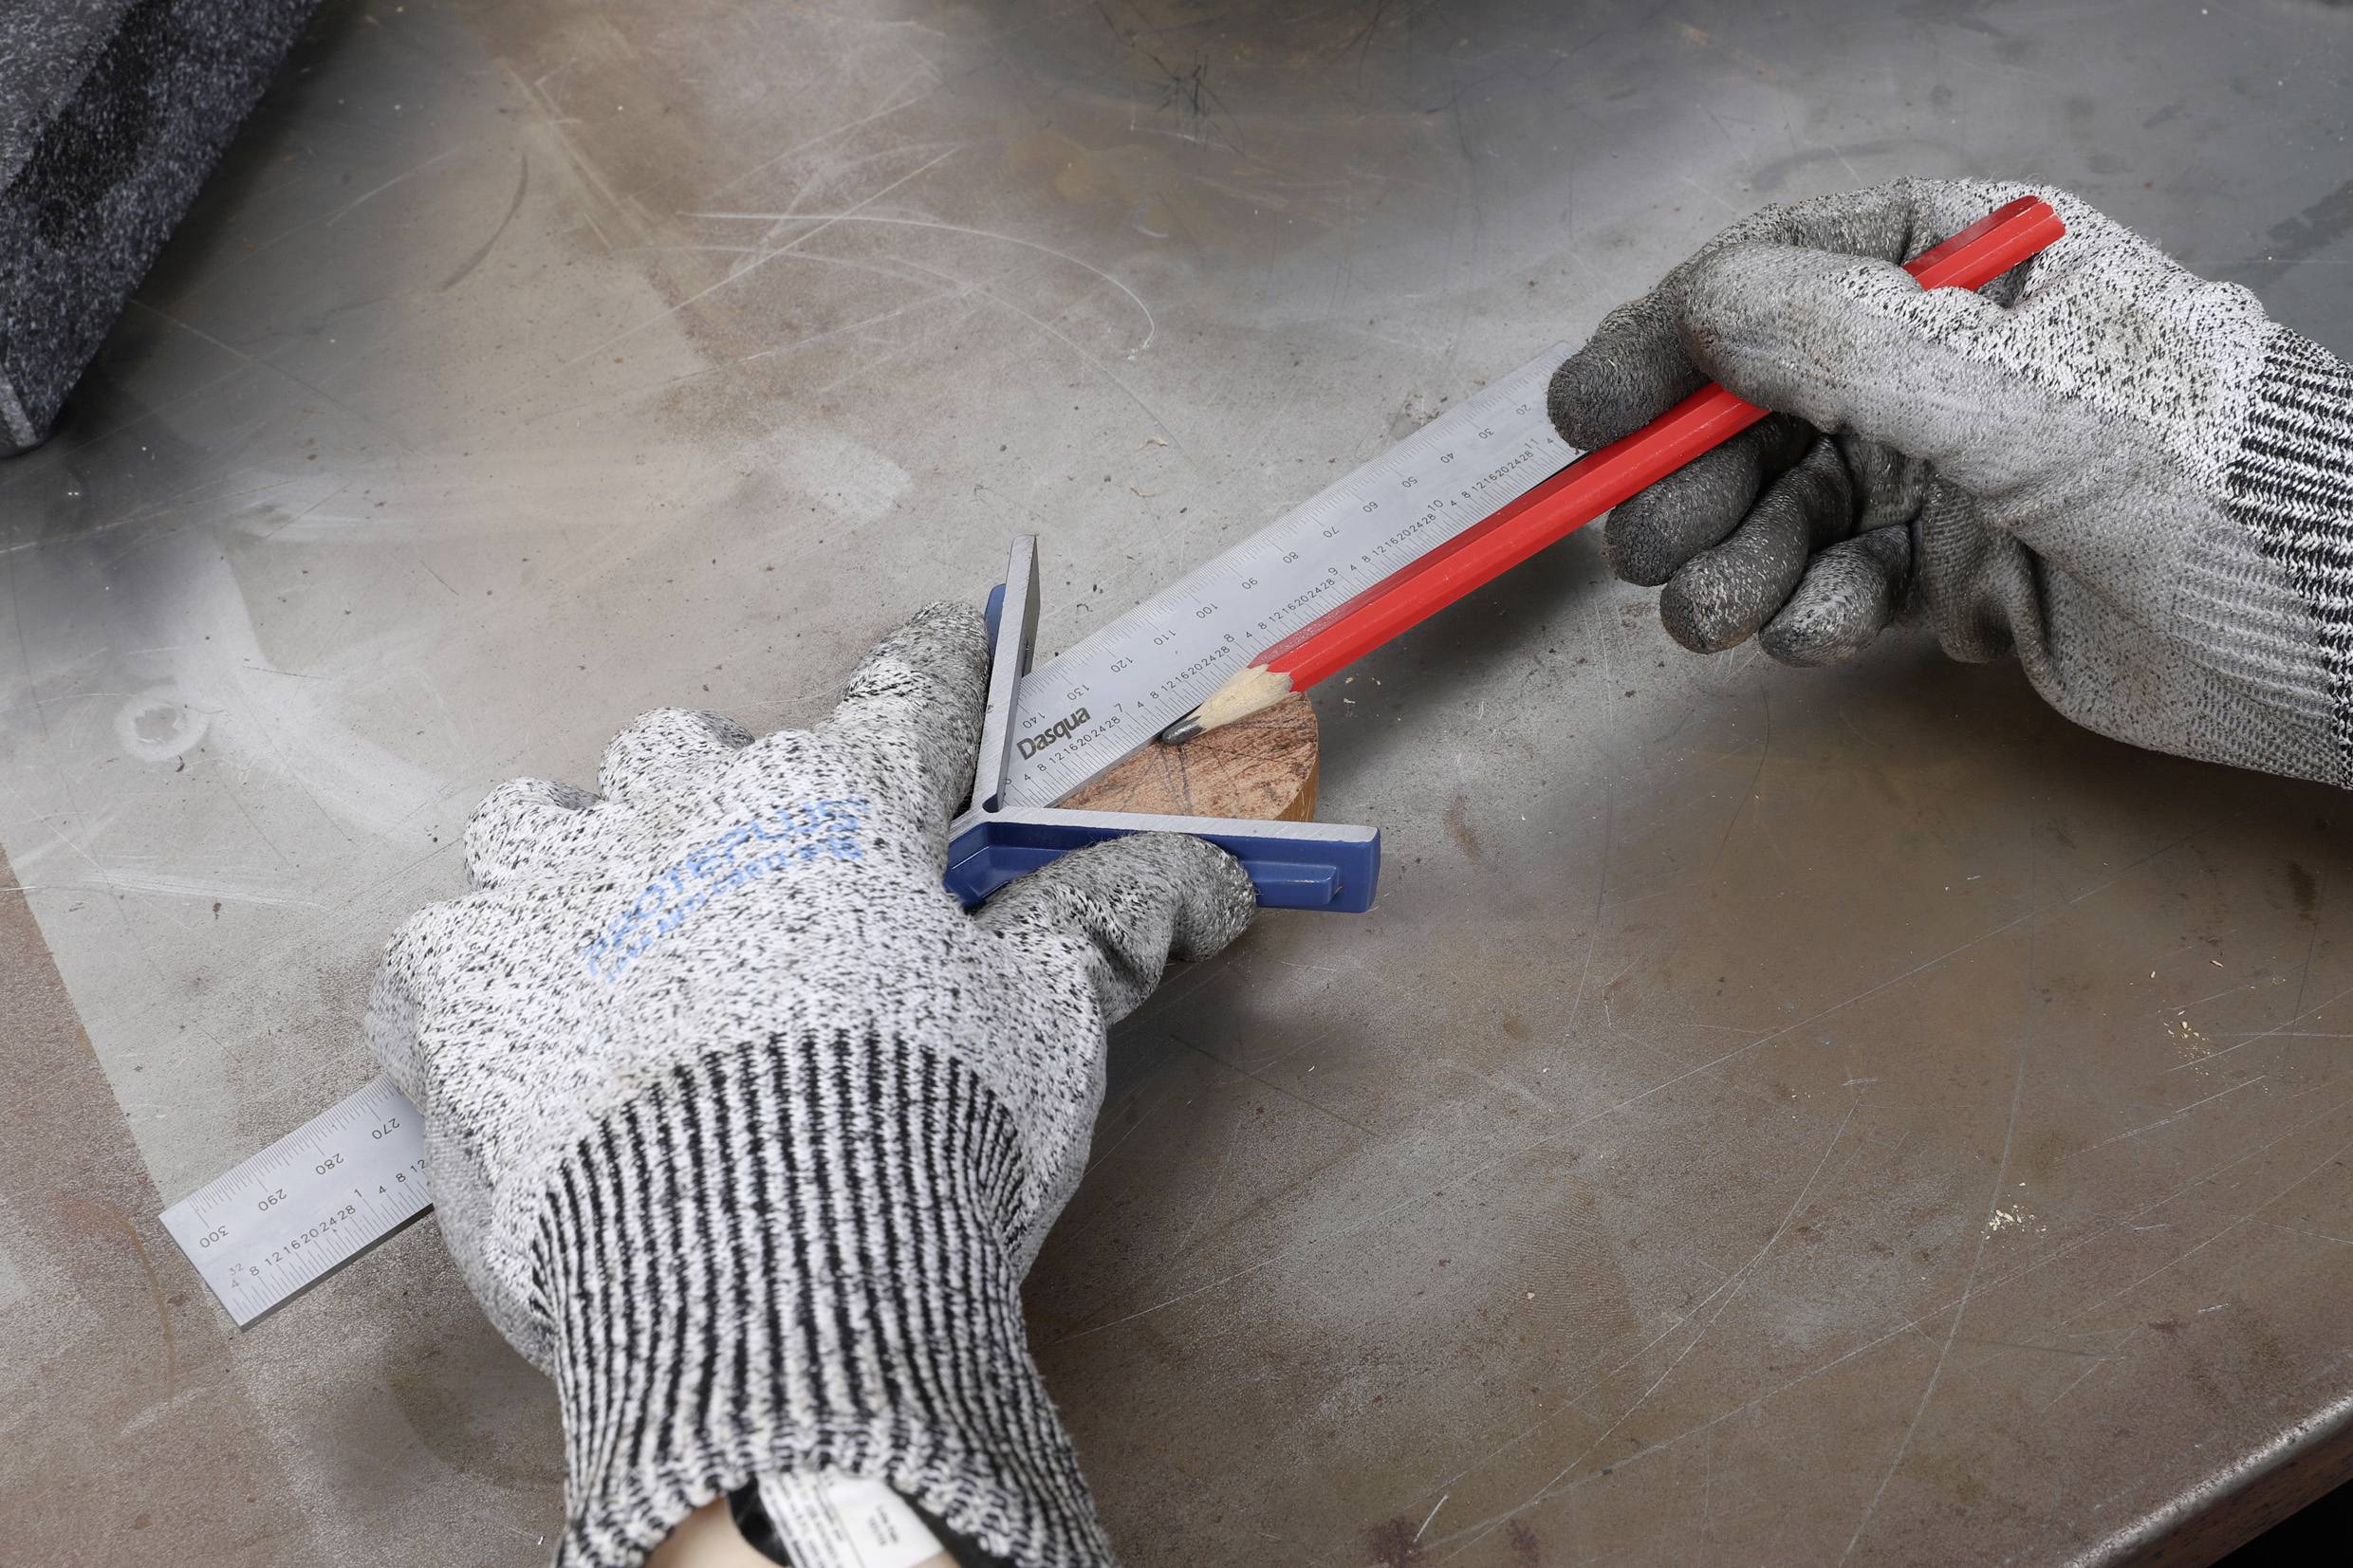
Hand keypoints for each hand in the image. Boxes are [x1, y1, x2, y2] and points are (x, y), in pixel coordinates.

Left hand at [365, 603, 1254, 1566]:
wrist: (769, 1290)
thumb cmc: (925, 1134)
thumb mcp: (1044, 1028)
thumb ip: (1110, 927)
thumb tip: (1215, 876)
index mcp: (836, 797)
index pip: (910, 690)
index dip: (947, 665)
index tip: (958, 640)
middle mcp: (681, 803)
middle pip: (697, 752)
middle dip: (731, 806)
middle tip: (764, 911)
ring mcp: (550, 889)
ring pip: (541, 821)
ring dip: (577, 870)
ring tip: (610, 955)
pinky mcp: (453, 991)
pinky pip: (442, 950)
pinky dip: (478, 986)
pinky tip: (519, 1038)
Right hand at [1548, 177, 2352, 786]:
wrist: (2328, 642)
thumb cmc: (2214, 483)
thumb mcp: (2026, 395)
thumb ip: (1856, 347)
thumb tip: (1702, 309)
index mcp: (1971, 267)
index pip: (1778, 274)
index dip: (1668, 342)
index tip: (1590, 416)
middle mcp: (1946, 360)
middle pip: (1757, 404)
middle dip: (1691, 478)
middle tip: (1640, 542)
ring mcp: (1949, 469)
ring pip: (1785, 505)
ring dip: (1736, 561)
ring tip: (1714, 611)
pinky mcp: (1956, 572)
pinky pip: (1839, 583)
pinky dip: (1815, 614)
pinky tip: (1825, 631)